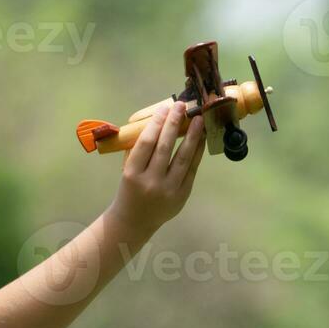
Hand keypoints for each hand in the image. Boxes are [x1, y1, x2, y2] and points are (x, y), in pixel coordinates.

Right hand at [105, 98, 205, 238]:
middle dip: (174, 124)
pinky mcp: (182, 195)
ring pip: (182, 158)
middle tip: (181, 106)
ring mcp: (168, 190)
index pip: (146, 143)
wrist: (134, 221)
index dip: (156, 123)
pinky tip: (201, 138)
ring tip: (198, 119)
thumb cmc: (129, 189)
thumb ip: (140, 150)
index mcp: (132, 174)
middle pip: (164, 147)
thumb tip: (159, 122)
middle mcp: (150, 182)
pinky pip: (192, 169)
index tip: (164, 108)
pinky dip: (197, 152)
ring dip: (192, 136)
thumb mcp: (127, 170)